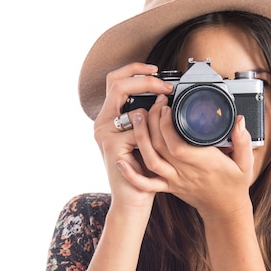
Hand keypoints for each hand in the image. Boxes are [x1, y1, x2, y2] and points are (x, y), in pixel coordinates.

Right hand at [93, 63, 174, 211]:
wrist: (133, 200)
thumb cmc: (143, 172)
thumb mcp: (146, 140)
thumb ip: (149, 119)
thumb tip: (164, 99)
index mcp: (109, 118)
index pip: (116, 80)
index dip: (135, 70)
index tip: (157, 70)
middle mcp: (102, 123)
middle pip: (117, 83)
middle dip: (144, 80)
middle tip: (166, 87)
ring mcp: (104, 134)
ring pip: (130, 107)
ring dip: (153, 110)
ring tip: (168, 114)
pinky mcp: (111, 147)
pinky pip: (136, 130)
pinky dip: (153, 132)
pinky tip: (162, 141)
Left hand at [117, 94, 255, 221]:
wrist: (225, 210)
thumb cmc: (234, 185)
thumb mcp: (245, 163)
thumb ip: (243, 141)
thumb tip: (240, 121)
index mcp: (204, 163)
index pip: (178, 144)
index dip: (167, 125)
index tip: (166, 106)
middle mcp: (186, 172)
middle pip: (160, 147)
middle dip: (152, 122)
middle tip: (151, 103)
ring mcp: (175, 180)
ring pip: (151, 160)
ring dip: (140, 139)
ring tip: (137, 118)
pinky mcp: (168, 187)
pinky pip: (147, 183)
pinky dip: (132, 174)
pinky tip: (121, 161)